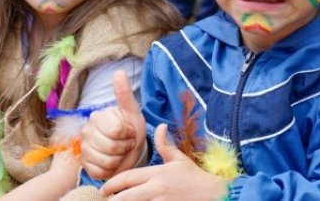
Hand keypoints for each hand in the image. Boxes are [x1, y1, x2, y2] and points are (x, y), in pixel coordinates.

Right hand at [80, 70, 146, 179]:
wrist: (128, 149)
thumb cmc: (130, 128)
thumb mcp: (132, 111)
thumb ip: (124, 93)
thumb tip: (119, 72)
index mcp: (97, 117)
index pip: (117, 130)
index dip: (129, 134)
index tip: (129, 132)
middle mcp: (86, 132)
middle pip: (112, 147)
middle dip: (125, 148)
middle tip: (126, 144)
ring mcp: (84, 149)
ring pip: (107, 161)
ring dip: (119, 160)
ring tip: (120, 153)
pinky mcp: (85, 166)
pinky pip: (100, 173)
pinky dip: (111, 171)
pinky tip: (113, 163)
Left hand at [100, 124, 229, 200]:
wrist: (214, 195)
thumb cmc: (195, 178)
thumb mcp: (179, 160)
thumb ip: (165, 145)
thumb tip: (160, 126)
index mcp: (157, 174)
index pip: (128, 178)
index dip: (112, 184)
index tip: (104, 189)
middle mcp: (156, 189)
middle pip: (126, 196)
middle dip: (113, 200)